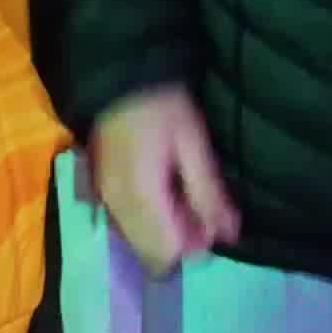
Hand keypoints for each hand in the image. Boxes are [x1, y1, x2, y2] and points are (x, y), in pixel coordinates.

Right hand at [89, 86, 238, 276]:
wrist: (118, 77)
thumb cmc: (162, 106)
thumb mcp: (193, 143)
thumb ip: (208, 193)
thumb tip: (229, 236)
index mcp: (139, 197)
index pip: (167, 252)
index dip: (194, 244)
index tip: (210, 217)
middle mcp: (116, 208)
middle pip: (149, 254)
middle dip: (179, 242)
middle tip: (198, 208)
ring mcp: (105, 201)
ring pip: (137, 243)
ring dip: (164, 233)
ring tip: (182, 197)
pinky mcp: (101, 193)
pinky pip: (127, 227)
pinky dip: (148, 222)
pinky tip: (162, 192)